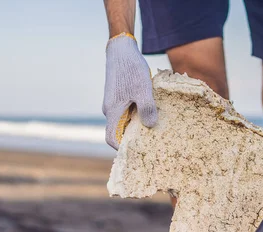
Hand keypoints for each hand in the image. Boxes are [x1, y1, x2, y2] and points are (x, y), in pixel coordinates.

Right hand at [102, 34, 156, 149]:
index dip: (122, 148)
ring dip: (135, 124)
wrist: (121, 49)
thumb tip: (151, 126)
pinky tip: (149, 109)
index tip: (137, 150)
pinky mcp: (117, 96)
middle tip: (150, 140)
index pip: (112, 139)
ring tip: (153, 125)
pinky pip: (125, 111)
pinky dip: (135, 114)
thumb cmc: (131, 69)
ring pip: (122, 120)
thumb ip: (147, 108)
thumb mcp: (142, 89)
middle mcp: (110, 110)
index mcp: (113, 111)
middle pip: (118, 131)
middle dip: (132, 137)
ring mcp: (113, 103)